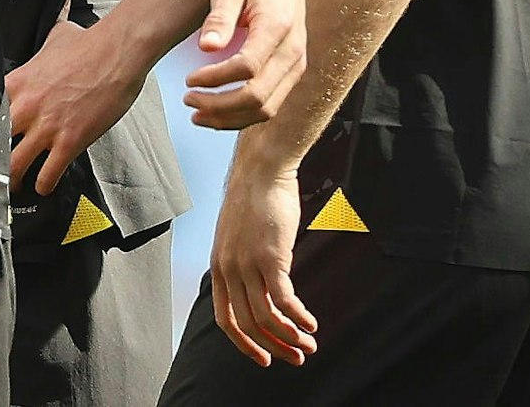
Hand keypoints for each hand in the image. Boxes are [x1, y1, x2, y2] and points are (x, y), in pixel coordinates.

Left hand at [7, 18, 141, 194]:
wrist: (116, 54)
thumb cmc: (88, 42)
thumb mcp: (57, 35)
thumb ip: (46, 35)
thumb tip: (58, 7)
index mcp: (16, 83)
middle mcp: (25, 107)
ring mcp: (46, 127)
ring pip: (15, 165)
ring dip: (13, 180)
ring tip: (12, 187)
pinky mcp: (69, 142)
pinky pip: (48, 173)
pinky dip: (44, 184)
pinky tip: (43, 188)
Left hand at [185, 0, 305, 128]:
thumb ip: (219, 18)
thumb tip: (206, 47)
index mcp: (278, 29)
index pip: (247, 68)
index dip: (215, 79)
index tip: (188, 79)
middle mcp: (293, 53)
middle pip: (258, 97)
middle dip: (219, 106)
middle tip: (188, 100)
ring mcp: (296, 66)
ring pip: (267, 109)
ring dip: (231, 118)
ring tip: (198, 114)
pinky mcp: (291, 73)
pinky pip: (271, 104)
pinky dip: (243, 115)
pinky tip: (218, 113)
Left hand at [210, 155, 316, 366]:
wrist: (261, 171)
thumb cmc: (254, 201)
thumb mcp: (237, 236)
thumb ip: (242, 263)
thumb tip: (258, 289)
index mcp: (218, 265)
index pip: (224, 318)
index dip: (244, 344)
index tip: (264, 359)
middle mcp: (228, 268)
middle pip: (248, 323)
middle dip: (273, 347)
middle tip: (296, 358)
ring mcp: (247, 263)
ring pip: (266, 317)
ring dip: (290, 337)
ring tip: (310, 344)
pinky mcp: (270, 257)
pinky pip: (284, 300)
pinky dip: (298, 317)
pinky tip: (311, 324)